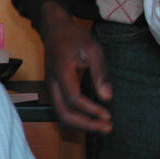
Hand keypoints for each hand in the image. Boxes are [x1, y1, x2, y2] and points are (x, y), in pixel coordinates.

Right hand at [40, 1, 112, 133]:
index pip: (74, 99)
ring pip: (61, 114)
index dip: (91, 110)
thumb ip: (100, 73)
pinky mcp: (54, 89)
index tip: (108, 115)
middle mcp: (53, 84)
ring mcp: (51, 88)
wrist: (55, 30)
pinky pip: (62, 109)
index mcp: (61, 73)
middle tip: (106, 128)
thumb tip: (107, 97)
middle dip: (85, 125)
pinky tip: (91, 118)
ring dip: (81, 124)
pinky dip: (76, 117)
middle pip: (63, 114)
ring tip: (101, 127)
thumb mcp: (92, 49)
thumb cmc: (74, 38)